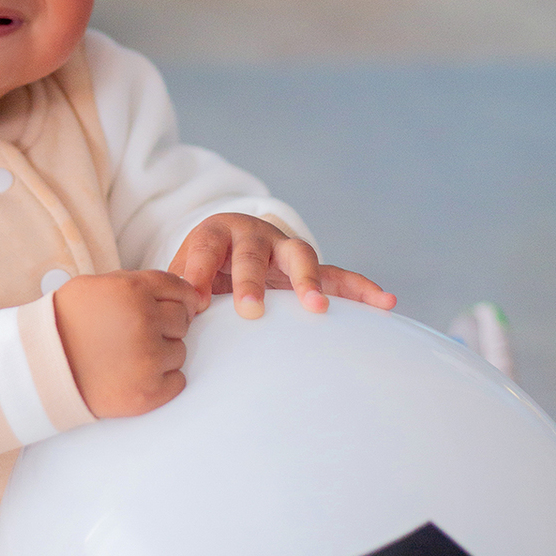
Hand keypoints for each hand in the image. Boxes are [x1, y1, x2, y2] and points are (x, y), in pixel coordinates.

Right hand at [54, 270, 202, 417]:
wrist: (40, 367)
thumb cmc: (65, 324)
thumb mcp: (97, 286)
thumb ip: (136, 284)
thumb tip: (173, 292)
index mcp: (133, 291)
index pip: (180, 289)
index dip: (182, 298)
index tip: (181, 307)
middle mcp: (145, 322)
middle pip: (182, 321)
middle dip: (167, 326)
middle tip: (141, 335)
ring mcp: (148, 359)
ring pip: (180, 352)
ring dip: (163, 354)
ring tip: (131, 356)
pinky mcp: (148, 392)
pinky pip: (177, 382)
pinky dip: (163, 381)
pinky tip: (137, 375)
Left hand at [168, 213, 396, 320]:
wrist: (224, 254)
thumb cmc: (197, 274)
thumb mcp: (179, 277)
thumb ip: (174, 293)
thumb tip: (170, 321)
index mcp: (215, 233)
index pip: (204, 248)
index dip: (197, 271)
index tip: (194, 300)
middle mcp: (252, 235)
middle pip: (253, 252)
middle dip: (252, 281)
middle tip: (249, 311)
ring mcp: (285, 250)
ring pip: (300, 257)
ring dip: (308, 281)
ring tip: (316, 307)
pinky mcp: (310, 270)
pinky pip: (338, 277)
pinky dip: (361, 289)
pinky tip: (386, 302)